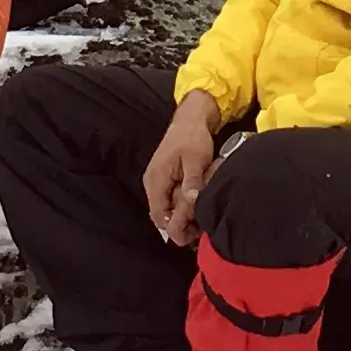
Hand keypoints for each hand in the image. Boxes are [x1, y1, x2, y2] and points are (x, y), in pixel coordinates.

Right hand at [142, 90, 222, 245]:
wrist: (190, 118)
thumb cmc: (193, 137)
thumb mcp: (197, 160)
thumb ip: (192, 181)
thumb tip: (191, 200)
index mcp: (156, 179)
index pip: (159, 215)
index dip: (174, 228)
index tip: (193, 232)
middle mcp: (152, 182)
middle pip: (161, 214)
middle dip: (178, 223)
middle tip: (199, 228)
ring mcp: (156, 180)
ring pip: (165, 207)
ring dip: (180, 214)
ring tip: (199, 217)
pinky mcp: (163, 177)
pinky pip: (168, 198)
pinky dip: (179, 204)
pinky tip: (194, 203)